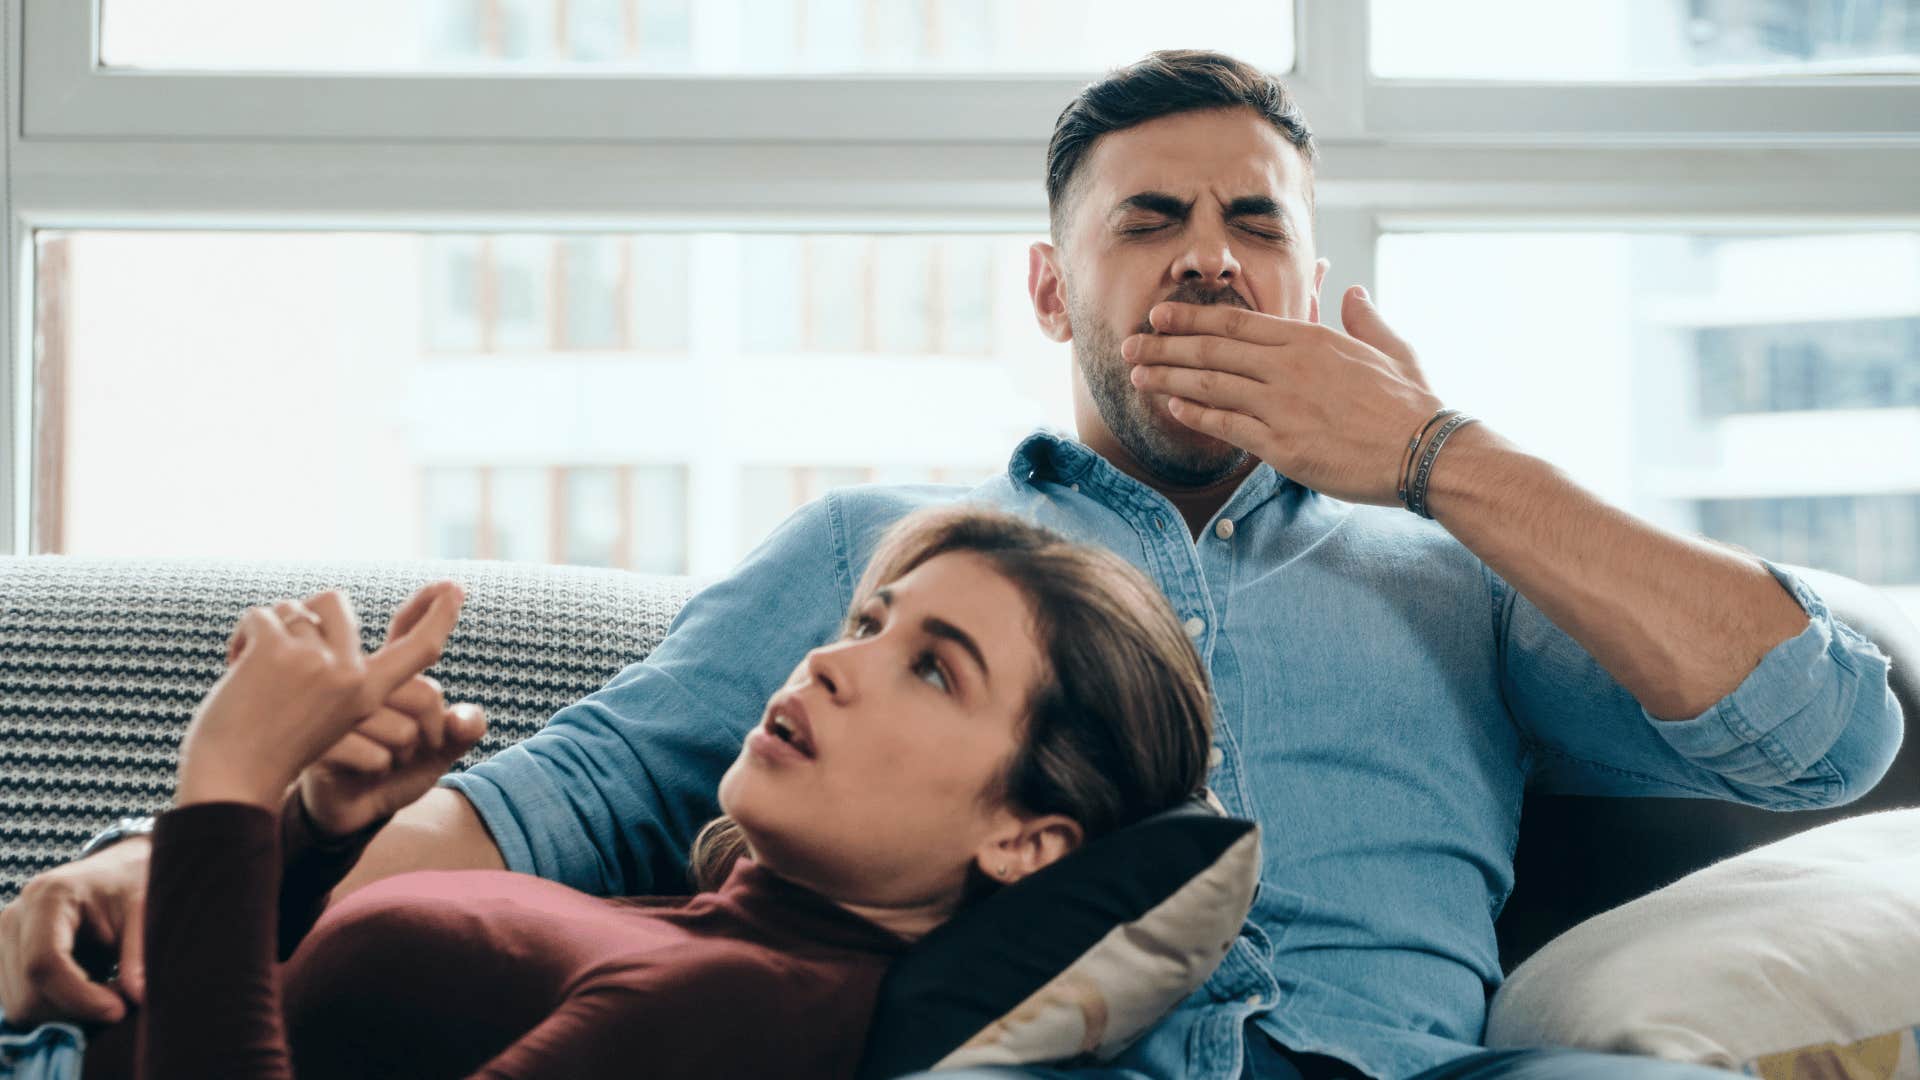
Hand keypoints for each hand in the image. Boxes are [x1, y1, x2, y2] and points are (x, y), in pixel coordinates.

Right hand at [0, 836, 150, 1024]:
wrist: (116, 871)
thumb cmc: (131, 883)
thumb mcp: (146, 908)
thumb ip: (140, 950)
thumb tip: (138, 996)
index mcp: (49, 896)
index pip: (44, 964)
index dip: (79, 997)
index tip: (118, 1010)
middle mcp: (14, 917)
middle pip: (27, 994)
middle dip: (77, 1008)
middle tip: (122, 998)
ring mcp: (3, 940)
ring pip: (21, 1006)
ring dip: (68, 1012)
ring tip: (108, 989)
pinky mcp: (5, 959)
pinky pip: (21, 1004)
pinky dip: (57, 1008)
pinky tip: (88, 989)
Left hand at [175, 583, 463, 810]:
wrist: (232, 783)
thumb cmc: (270, 754)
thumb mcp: (323, 718)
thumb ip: (334, 677)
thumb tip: (311, 616)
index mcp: (368, 694)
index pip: (418, 649)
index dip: (439, 618)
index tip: (454, 589)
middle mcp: (350, 674)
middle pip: (336, 601)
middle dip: (303, 615)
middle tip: (278, 655)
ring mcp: (315, 660)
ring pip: (292, 607)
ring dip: (267, 631)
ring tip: (252, 672)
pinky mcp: (277, 651)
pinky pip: (258, 615)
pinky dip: (239, 638)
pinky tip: (235, 670)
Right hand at [297, 584, 487, 838]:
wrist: (347, 809)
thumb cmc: (394, 769)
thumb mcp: (438, 749)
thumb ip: (462, 729)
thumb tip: (468, 719)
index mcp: (386, 674)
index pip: (407, 632)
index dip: (428, 609)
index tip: (451, 585)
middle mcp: (361, 684)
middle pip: (424, 693)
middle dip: (434, 729)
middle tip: (424, 745)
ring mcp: (338, 712)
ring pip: (403, 730)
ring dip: (407, 755)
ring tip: (388, 759)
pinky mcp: (321, 743)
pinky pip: (376, 756)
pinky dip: (381, 771)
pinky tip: (366, 772)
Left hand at [1123, 286, 1442, 504]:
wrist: (1425, 451)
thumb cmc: (1412, 404)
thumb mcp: (1392, 348)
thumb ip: (1364, 319)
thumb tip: (1352, 291)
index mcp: (1311, 340)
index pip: (1236, 324)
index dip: (1191, 319)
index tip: (1159, 315)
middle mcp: (1290, 368)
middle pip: (1212, 351)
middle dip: (1164, 346)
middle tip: (1129, 344)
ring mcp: (1283, 406)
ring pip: (1211, 386)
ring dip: (1168, 378)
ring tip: (1136, 375)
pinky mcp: (1282, 446)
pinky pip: (1226, 426)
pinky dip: (1195, 415)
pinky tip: (1171, 408)